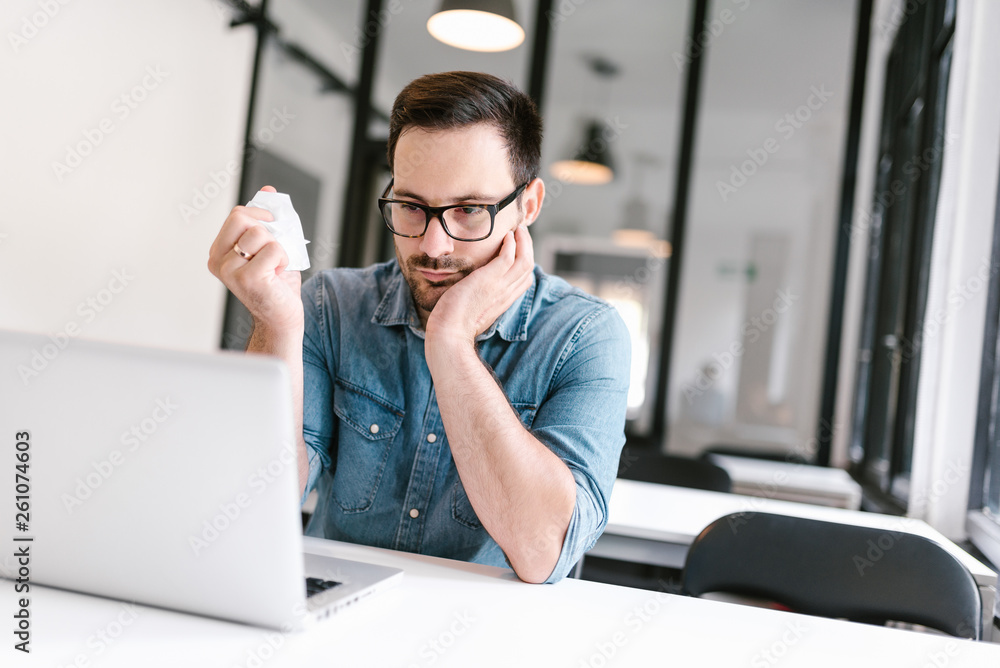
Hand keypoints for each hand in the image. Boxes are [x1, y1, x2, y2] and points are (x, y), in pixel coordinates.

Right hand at [207, 185, 302, 334]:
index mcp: (218, 251)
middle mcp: (218, 261)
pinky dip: (283, 258)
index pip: (237, 214)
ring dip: (278, 247)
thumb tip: (268, 191)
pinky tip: (278, 274)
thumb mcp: (270, 246)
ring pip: (259, 233)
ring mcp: (230, 270)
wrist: (282, 316)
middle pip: (242, 217)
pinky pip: (273, 249)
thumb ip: (266, 220)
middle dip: (266, 228)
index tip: (272, 227)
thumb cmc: (277, 284)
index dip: (261, 214)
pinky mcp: (247, 278)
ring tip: (276, 266)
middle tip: (274, 248)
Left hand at [425, 223, 534, 345]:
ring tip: (518, 229)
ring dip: (523, 242)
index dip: (524, 263)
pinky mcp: (490, 279)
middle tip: (521, 233)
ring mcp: (500, 287)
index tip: (518, 249)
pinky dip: (511, 243)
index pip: (524, 280)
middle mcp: (506, 294)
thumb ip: (475, 300)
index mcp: (502, 302)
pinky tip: (506, 235)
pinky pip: (509, 256)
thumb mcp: (470, 311)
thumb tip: (467, 293)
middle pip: (528, 268)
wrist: (448, 334)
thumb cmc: (452, 326)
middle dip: (528, 247)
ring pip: (525, 260)